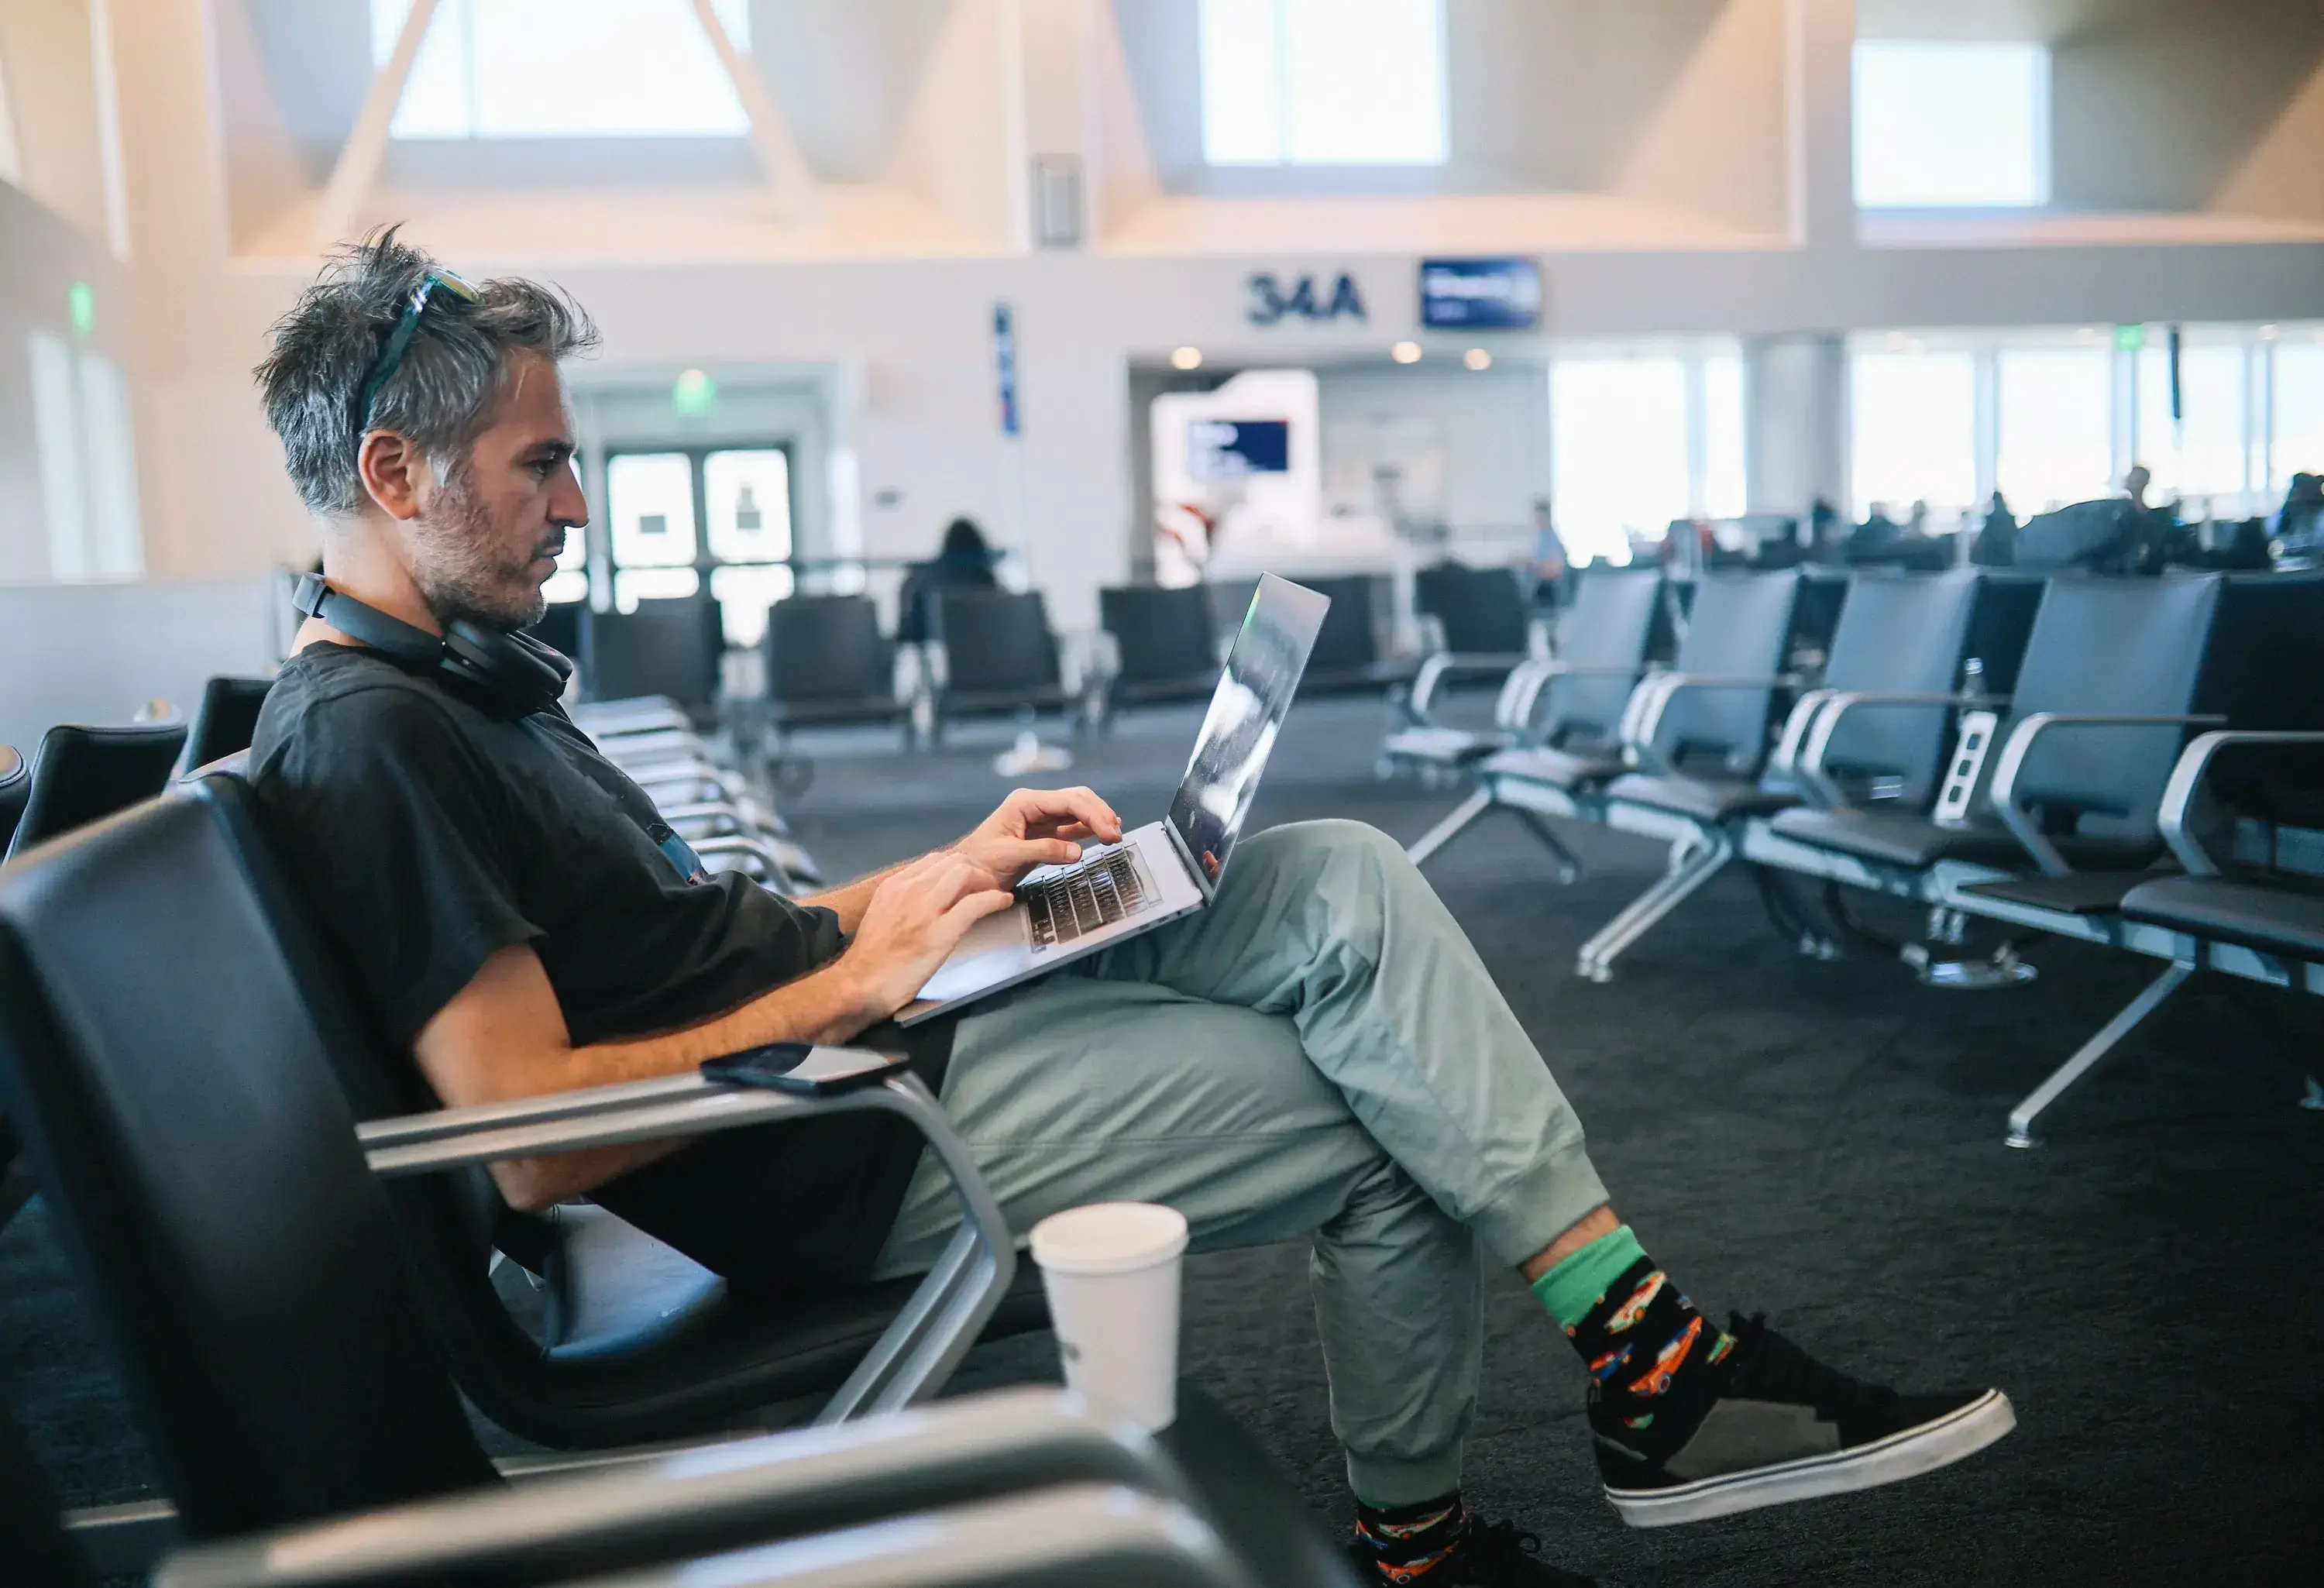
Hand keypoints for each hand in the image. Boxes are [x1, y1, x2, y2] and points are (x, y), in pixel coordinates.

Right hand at [836, 852, 1015, 1018]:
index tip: (971, 880)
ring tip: (995, 895)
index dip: (960, 866)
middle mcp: (909, 891)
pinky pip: (975, 905)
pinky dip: (995, 900)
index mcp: (895, 886)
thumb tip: (930, 896)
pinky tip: (1003, 903)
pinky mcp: (939, 933)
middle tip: (989, 888)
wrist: (859, 985)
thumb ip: (905, 901)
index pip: (935, 860)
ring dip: (988, 881)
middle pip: (954, 862)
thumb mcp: (883, 915)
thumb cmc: (873, 958)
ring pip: (965, 874)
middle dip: (978, 871)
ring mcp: (924, 911)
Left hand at [954, 786, 1123, 889]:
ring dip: (1098, 820)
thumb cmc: (979, 863)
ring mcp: (1041, 818)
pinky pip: (1073, 825)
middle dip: (1100, 814)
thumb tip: (1076, 852)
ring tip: (1114, 834)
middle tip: (1116, 835)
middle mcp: (1035, 805)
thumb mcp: (1009, 856)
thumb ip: (1044, 852)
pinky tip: (1103, 834)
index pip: (1068, 801)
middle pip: (1077, 800)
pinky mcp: (1045, 833)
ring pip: (1078, 810)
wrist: (965, 874)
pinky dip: (1090, 829)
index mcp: (1024, 802)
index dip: (1093, 815)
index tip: (1109, 832)